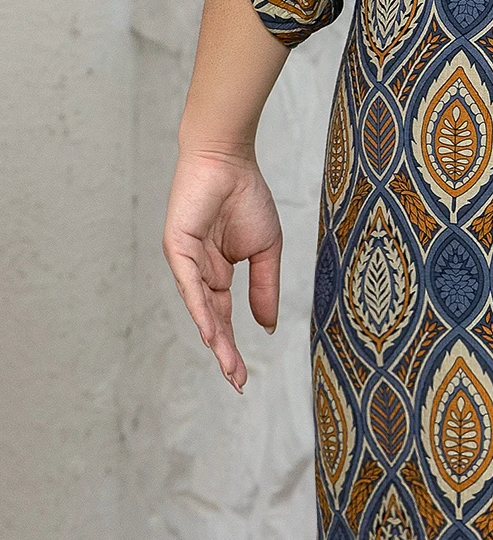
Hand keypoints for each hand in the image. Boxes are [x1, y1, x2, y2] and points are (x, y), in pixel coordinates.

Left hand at [162, 144, 282, 390]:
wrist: (229, 159)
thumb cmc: (246, 196)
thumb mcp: (265, 249)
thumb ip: (265, 286)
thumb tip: (268, 326)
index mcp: (218, 273)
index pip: (226, 318)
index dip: (234, 346)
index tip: (243, 378)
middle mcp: (199, 274)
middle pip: (212, 320)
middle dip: (224, 351)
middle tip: (237, 380)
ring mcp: (186, 263)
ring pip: (200, 308)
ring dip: (214, 336)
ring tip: (227, 363)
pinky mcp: (177, 248)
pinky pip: (190, 284)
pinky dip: (200, 308)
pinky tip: (210, 330)